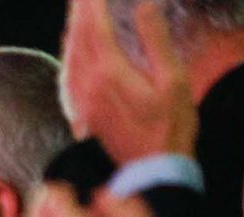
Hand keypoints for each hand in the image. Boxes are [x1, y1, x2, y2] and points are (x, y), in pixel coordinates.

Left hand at [61, 0, 194, 163]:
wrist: (151, 173)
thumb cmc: (170, 129)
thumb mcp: (174, 80)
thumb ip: (155, 41)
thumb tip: (144, 6)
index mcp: (109, 74)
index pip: (95, 27)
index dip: (93, 3)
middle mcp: (88, 86)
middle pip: (78, 38)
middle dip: (79, 11)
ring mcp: (82, 101)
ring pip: (70, 56)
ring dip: (73, 29)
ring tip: (77, 10)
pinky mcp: (82, 113)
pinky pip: (70, 74)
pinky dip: (71, 52)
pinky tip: (74, 48)